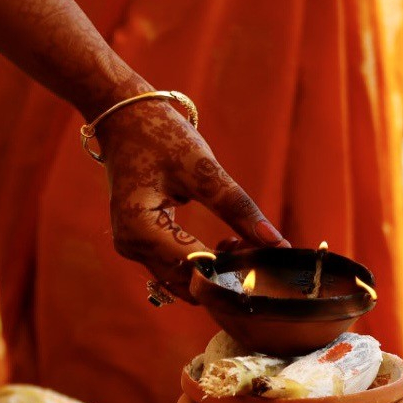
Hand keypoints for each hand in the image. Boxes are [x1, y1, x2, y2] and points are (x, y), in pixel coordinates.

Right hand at [96, 100, 286, 301]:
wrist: (126, 118)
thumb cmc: (160, 136)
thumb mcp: (202, 167)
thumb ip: (237, 207)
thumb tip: (276, 242)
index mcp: (140, 230)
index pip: (194, 268)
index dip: (233, 269)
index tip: (266, 258)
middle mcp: (132, 247)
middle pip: (187, 283)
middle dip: (226, 274)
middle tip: (258, 250)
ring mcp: (134, 248)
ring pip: (183, 282)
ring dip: (215, 272)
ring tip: (243, 243)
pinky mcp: (143, 244)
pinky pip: (177, 268)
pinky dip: (204, 264)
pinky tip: (228, 243)